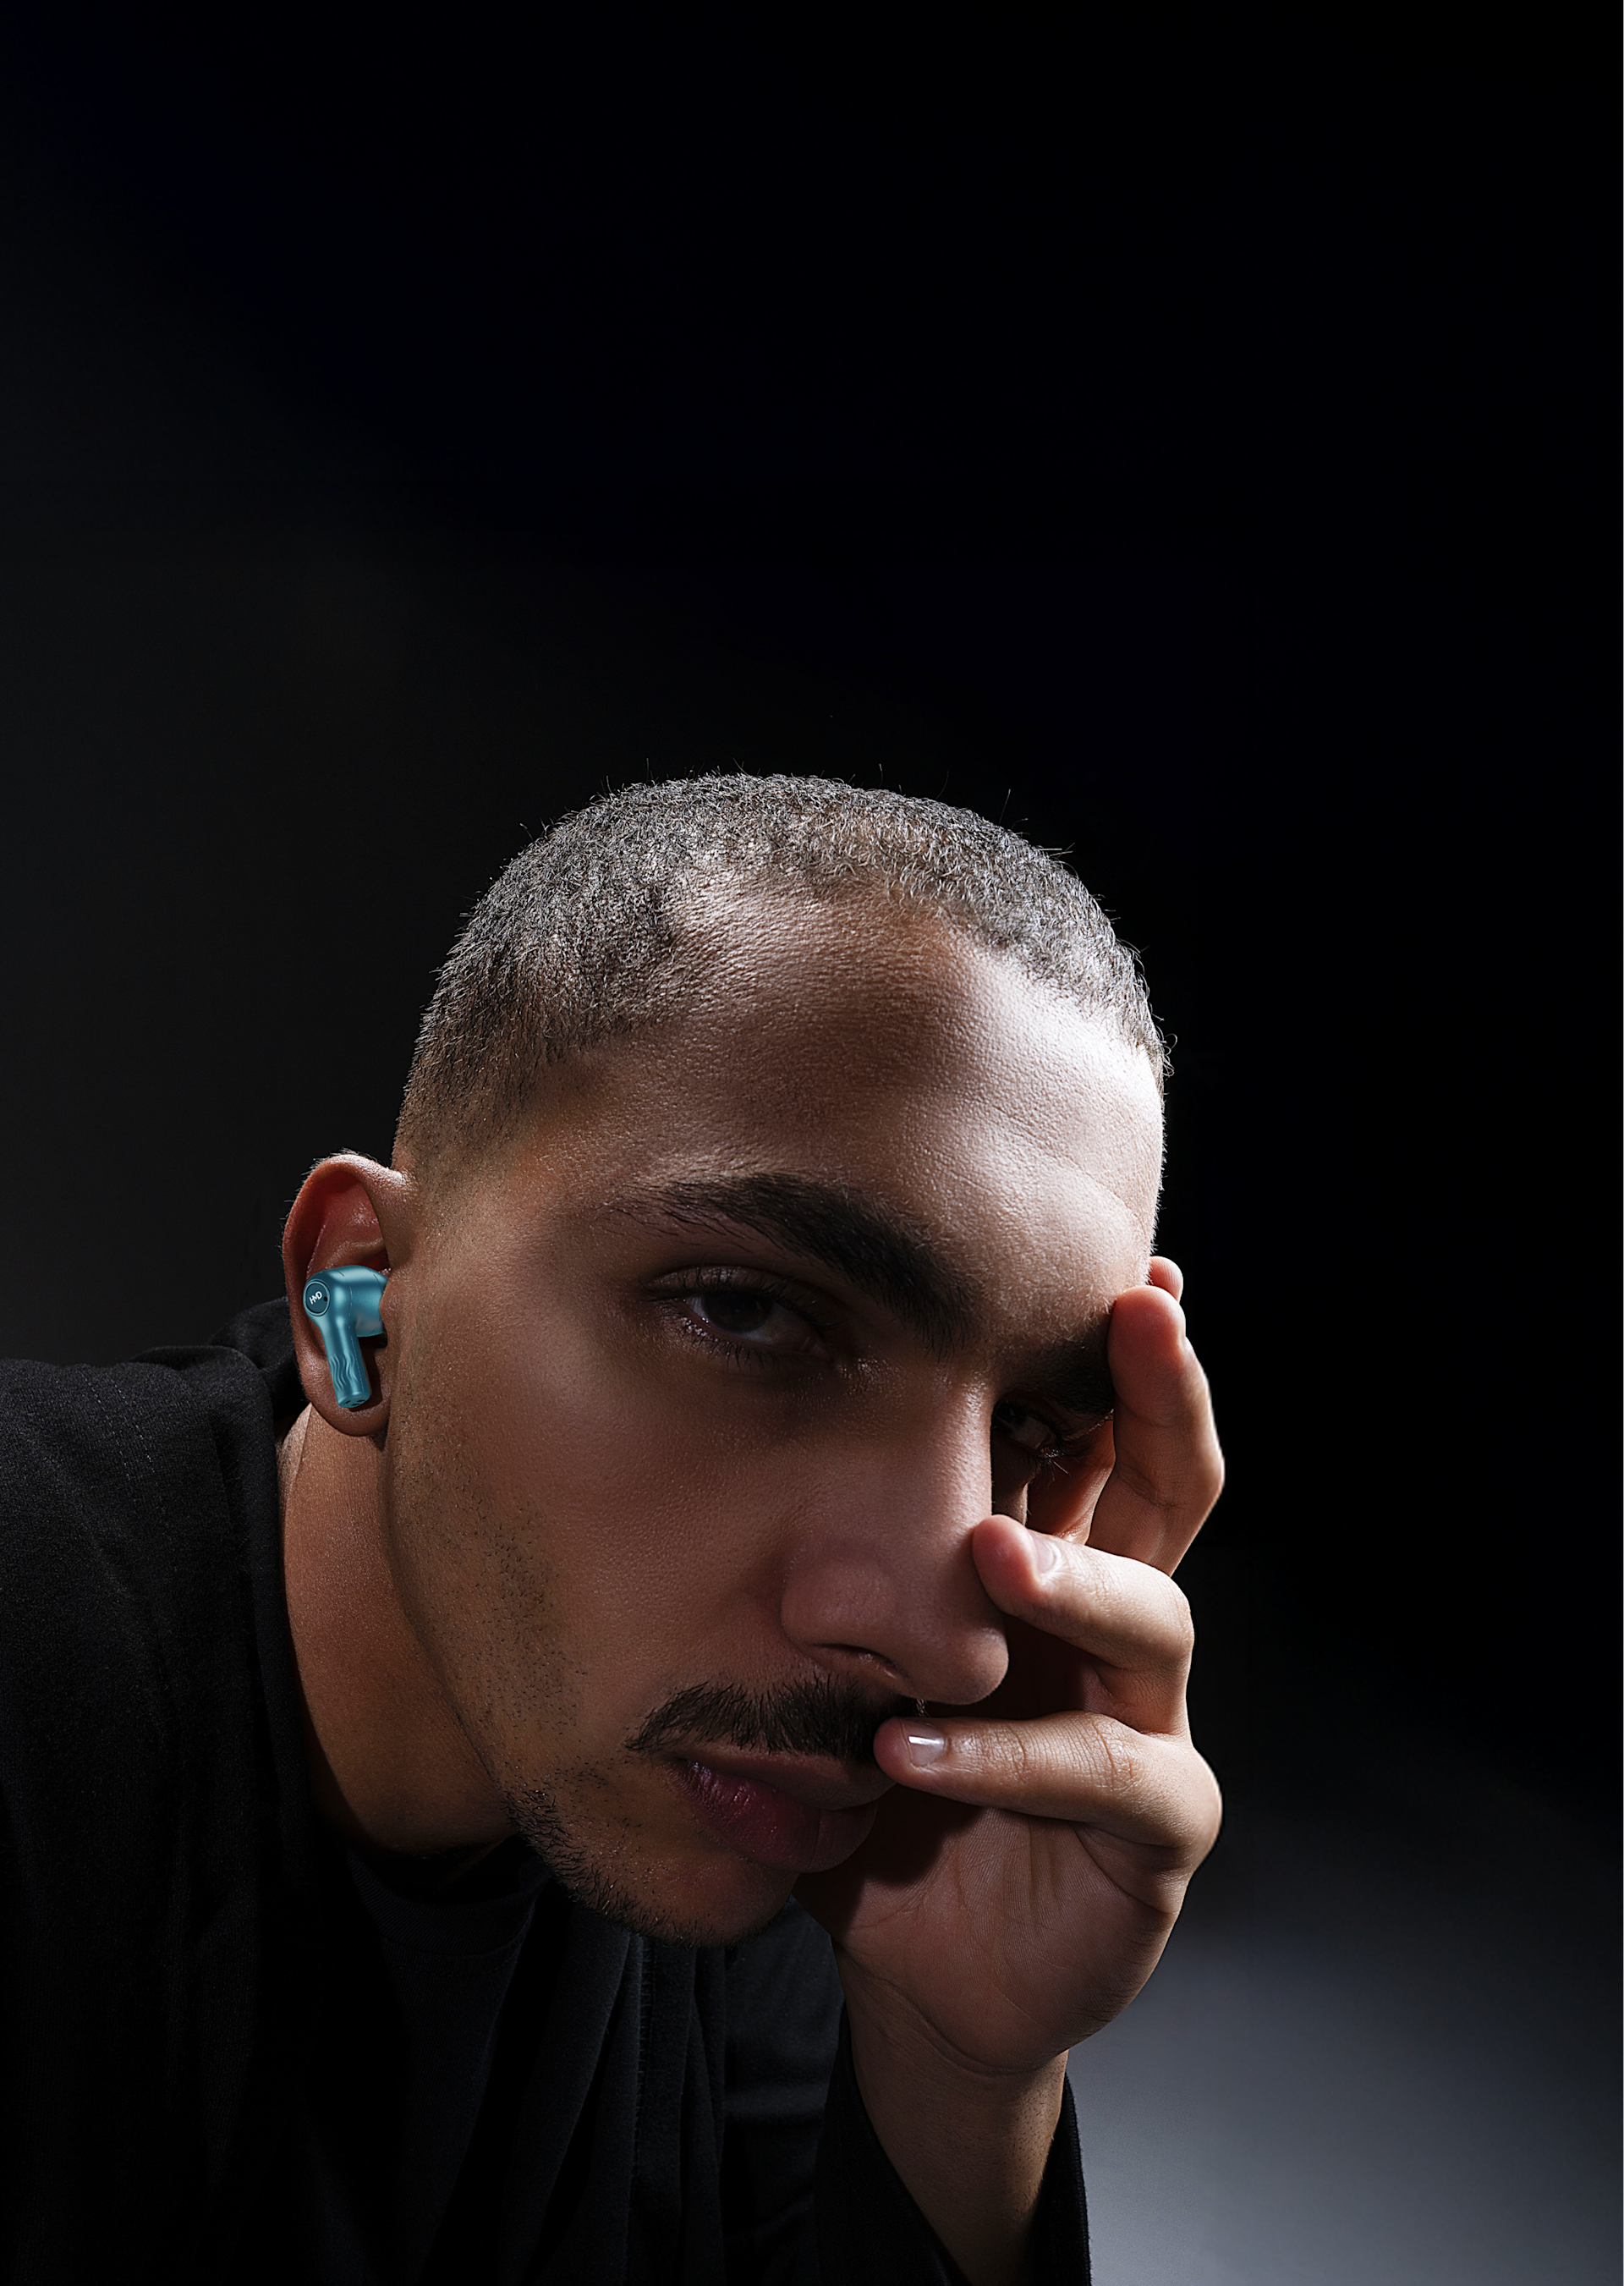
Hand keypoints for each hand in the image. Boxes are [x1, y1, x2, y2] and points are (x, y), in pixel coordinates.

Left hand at [797, 1258, 1223, 2076]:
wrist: (919, 1975)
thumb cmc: (885, 1797)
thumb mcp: (852, 1667)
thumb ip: (833, 1574)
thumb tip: (719, 1436)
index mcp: (1053, 1572)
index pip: (1104, 1441)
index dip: (1127, 1355)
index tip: (1130, 1265)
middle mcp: (1114, 1633)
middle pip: (1173, 1490)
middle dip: (1165, 1397)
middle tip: (1141, 1314)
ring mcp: (1149, 1726)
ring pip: (1155, 1622)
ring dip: (1073, 1577)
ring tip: (991, 1555)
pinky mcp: (1155, 1828)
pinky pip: (1105, 1776)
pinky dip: (1006, 1757)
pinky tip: (912, 1750)